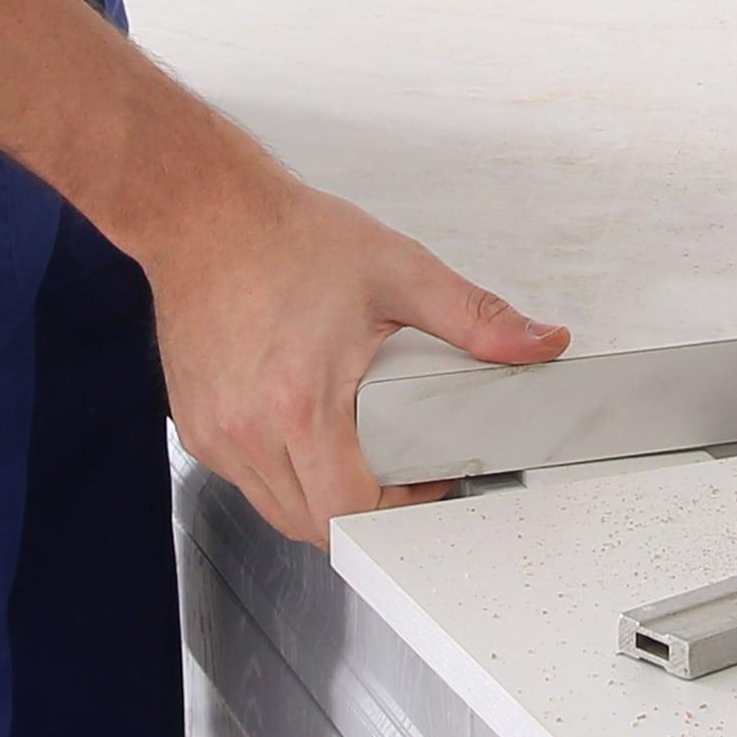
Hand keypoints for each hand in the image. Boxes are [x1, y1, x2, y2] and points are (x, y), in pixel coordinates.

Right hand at [139, 153, 568, 542]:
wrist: (204, 211)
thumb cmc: (286, 238)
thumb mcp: (398, 271)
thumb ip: (476, 318)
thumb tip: (539, 343)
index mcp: (302, 402)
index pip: (350, 509)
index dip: (399, 511)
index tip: (423, 480)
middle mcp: (250, 429)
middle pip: (314, 525)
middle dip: (366, 513)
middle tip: (398, 470)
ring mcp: (216, 433)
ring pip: (277, 510)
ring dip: (322, 499)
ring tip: (355, 452)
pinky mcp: (196, 426)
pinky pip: (246, 482)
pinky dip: (282, 475)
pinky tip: (306, 434)